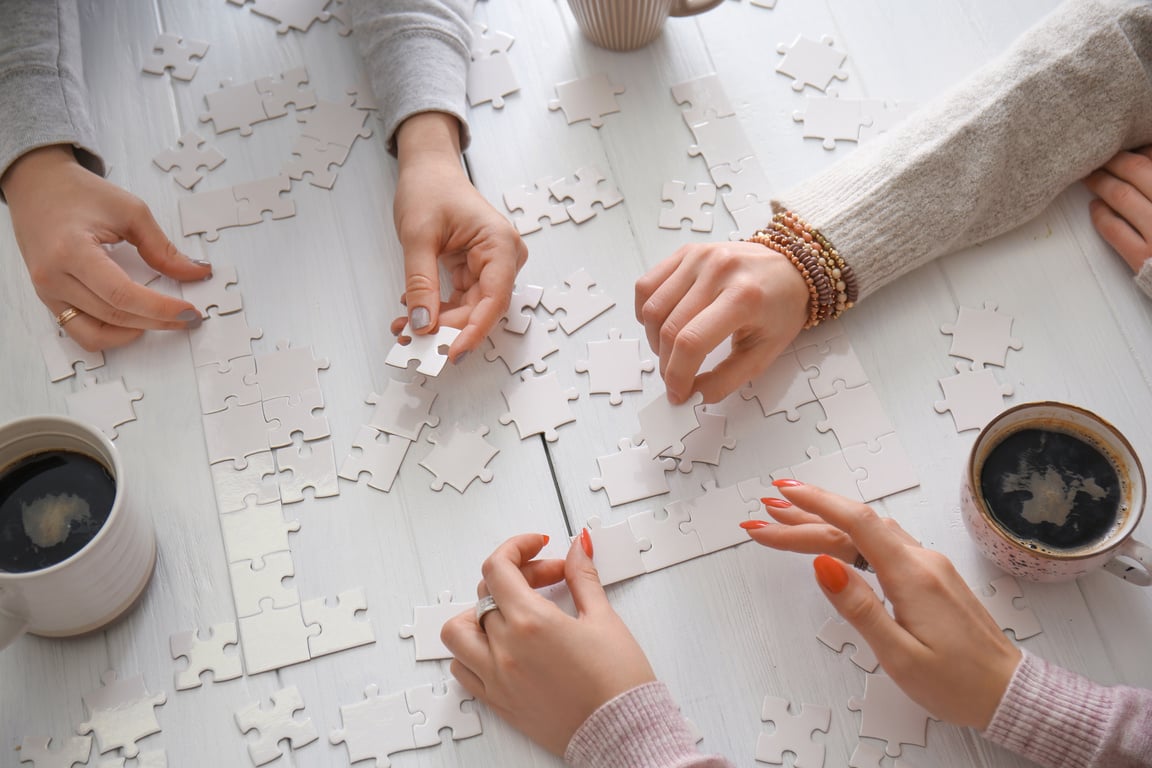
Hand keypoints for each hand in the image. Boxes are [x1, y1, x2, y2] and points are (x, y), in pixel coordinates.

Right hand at [2, 145, 209, 350]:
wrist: (38, 185)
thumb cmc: (79, 193)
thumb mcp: (130, 211)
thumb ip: (163, 248)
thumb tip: (196, 272)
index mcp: (71, 250)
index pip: (122, 295)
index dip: (160, 309)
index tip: (190, 311)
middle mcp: (52, 276)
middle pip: (113, 315)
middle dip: (157, 321)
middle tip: (189, 318)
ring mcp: (47, 292)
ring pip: (96, 333)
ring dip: (136, 332)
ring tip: (164, 320)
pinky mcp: (49, 299)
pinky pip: (80, 332)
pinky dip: (110, 335)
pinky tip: (135, 322)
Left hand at [393, 112, 526, 360]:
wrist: (429, 169)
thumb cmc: (430, 188)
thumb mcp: (418, 236)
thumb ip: (420, 283)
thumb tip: (422, 324)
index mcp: (499, 243)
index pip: (494, 299)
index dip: (473, 330)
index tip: (450, 352)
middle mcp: (503, 257)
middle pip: (481, 308)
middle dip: (447, 329)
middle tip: (413, 342)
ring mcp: (492, 265)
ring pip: (470, 309)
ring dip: (439, 323)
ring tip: (404, 328)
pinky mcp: (477, 271)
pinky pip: (462, 300)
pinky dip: (438, 310)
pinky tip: (413, 313)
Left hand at [441, 533, 656, 755]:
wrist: (623, 732)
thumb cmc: (618, 683)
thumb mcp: (604, 618)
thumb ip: (583, 577)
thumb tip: (577, 548)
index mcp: (531, 622)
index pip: (499, 567)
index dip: (518, 547)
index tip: (538, 545)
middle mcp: (505, 649)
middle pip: (488, 593)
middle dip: (518, 576)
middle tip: (550, 579)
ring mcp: (496, 677)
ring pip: (459, 632)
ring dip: (479, 613)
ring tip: (512, 612)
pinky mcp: (497, 701)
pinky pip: (462, 669)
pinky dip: (472, 651)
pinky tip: (501, 645)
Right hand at [634, 241, 808, 403]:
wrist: (791, 267)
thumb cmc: (781, 307)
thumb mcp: (764, 352)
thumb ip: (727, 379)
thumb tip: (693, 396)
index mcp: (744, 297)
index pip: (692, 342)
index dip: (677, 375)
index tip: (678, 393)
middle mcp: (718, 271)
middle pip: (669, 328)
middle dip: (667, 364)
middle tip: (675, 378)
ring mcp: (699, 258)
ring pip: (652, 309)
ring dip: (654, 340)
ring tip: (671, 351)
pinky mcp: (686, 252)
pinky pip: (647, 286)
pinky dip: (646, 312)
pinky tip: (662, 324)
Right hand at [743, 482, 1020, 729]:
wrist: (1010, 692)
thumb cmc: (958, 684)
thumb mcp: (900, 655)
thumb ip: (859, 607)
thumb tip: (822, 565)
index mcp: (911, 575)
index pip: (856, 523)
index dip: (816, 504)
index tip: (781, 496)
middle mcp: (921, 560)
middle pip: (855, 526)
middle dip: (805, 517)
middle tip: (763, 514)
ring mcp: (928, 566)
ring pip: (867, 533)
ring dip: (825, 523)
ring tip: (786, 519)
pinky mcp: (930, 577)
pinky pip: (881, 545)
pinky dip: (849, 537)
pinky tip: (833, 540)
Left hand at [1084, 146, 1151, 272]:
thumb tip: (1146, 156)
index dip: (1143, 151)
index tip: (1131, 146)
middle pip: (1140, 172)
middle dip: (1117, 160)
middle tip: (1102, 154)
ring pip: (1122, 197)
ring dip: (1102, 183)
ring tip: (1091, 176)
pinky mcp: (1142, 257)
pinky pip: (1114, 230)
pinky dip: (1101, 215)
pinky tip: (1095, 206)